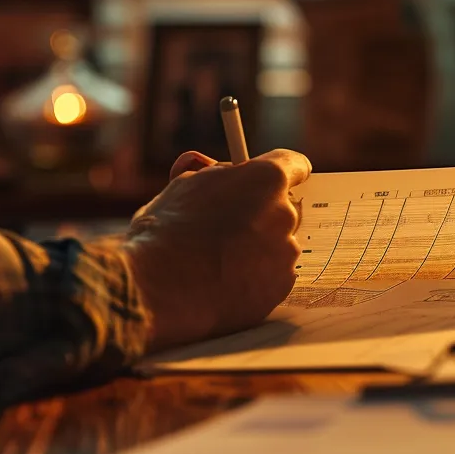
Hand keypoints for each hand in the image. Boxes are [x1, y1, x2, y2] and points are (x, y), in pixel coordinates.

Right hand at [123, 149, 311, 352]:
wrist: (160, 288)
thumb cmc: (166, 232)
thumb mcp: (181, 186)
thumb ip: (206, 173)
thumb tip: (202, 165)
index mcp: (267, 179)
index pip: (294, 165)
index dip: (279, 172)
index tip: (267, 182)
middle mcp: (285, 214)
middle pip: (283, 209)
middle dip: (261, 215)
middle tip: (228, 227)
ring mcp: (285, 254)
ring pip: (278, 246)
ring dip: (258, 249)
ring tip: (218, 260)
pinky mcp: (280, 288)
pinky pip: (273, 277)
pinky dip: (255, 279)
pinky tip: (224, 281)